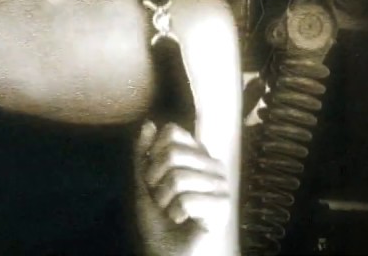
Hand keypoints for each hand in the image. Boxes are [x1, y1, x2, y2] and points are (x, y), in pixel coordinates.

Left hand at [135, 121, 231, 255]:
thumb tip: (148, 123)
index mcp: (196, 153)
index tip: (154, 177)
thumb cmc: (159, 218)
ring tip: (171, 210)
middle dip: (156, 180)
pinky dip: (175, 213)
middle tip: (161, 198)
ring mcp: (221, 184)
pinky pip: (187, 200)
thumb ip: (144, 153)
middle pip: (173, 154)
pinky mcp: (223, 206)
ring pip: (179, 178)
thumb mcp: (144, 182)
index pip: (173, 132)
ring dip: (164, 200)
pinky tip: (181, 220)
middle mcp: (212, 164)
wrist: (167, 250)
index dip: (153, 155)